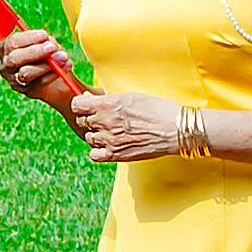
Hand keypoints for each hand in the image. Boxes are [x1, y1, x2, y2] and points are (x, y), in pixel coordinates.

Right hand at [0, 24, 77, 108]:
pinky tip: (66, 66)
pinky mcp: (27, 91)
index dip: (28, 38)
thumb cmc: (48, 55)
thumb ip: (46, 42)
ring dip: (46, 64)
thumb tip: (50, 44)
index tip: (45, 35)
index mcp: (7, 49)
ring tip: (63, 57)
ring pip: (25, 73)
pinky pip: (39, 83)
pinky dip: (54, 74)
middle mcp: (6, 65)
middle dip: (35, 52)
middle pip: (15, 59)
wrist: (57, 79)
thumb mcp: (46, 44)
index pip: (12, 42)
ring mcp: (15, 81)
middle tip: (52, 47)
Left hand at [71, 86, 194, 165]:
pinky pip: (94, 155)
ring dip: (95, 134)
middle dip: (89, 118)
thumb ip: (109, 99)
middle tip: (102, 118)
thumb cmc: (157, 110)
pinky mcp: (116, 155)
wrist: (175, 130)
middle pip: (81, 121)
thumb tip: (89, 99)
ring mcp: (109, 140)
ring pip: (88, 138)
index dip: (81, 105)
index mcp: (108, 104)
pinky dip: (98, 151)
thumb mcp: (132, 96)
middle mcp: (106, 122)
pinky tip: (108, 146)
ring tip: (110, 132)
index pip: (77, 105)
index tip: (87, 105)